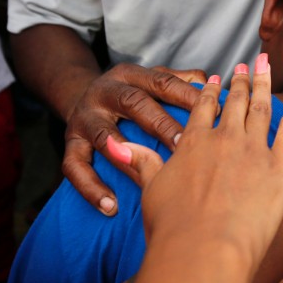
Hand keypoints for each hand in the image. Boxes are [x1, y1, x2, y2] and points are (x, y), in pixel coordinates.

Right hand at [63, 63, 202, 215]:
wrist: (79, 95)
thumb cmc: (130, 94)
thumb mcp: (150, 81)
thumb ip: (178, 82)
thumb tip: (211, 83)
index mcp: (130, 76)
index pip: (162, 83)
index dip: (187, 97)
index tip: (214, 114)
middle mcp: (105, 92)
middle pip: (134, 103)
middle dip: (161, 125)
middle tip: (184, 147)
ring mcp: (84, 118)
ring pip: (104, 136)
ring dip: (127, 160)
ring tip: (147, 181)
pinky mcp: (69, 142)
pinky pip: (74, 166)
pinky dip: (91, 187)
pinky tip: (111, 206)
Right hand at [103, 54, 282, 260]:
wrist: (204, 250)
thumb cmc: (174, 229)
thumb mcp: (151, 191)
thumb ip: (141, 162)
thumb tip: (116, 146)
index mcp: (193, 143)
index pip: (202, 109)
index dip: (209, 92)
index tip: (214, 80)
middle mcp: (223, 139)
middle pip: (233, 103)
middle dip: (239, 81)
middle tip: (245, 65)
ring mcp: (253, 149)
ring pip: (259, 107)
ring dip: (262, 83)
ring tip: (265, 65)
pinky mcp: (279, 165)